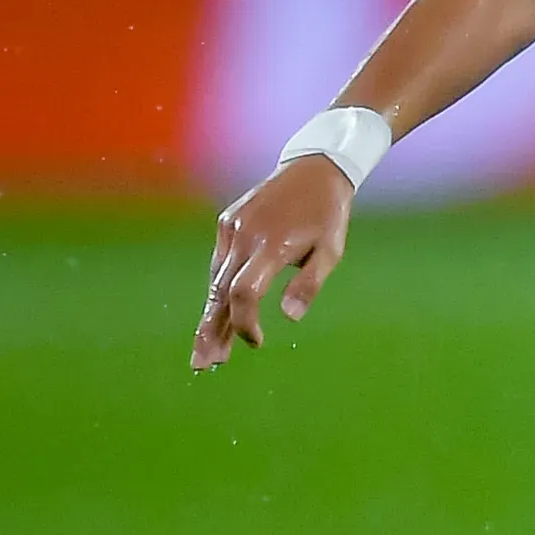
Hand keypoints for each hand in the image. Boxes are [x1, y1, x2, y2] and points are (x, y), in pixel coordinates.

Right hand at [195, 156, 356, 370]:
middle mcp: (244, 236)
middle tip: (202, 365)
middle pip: (220, 292)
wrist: (314, 169)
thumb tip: (289, 319)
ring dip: (213, 314)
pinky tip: (221, 312)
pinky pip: (220, 262)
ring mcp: (231, 227)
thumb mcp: (332, 250)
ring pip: (216, 279)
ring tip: (210, 348)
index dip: (244, 322)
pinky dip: (220, 287)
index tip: (256, 343)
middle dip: (211, 330)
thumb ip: (309, 284)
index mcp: (271, 246)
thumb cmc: (328, 215)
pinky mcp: (226, 222)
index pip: (245, 293)